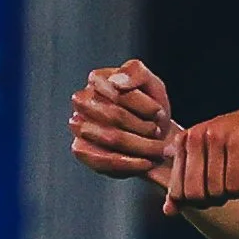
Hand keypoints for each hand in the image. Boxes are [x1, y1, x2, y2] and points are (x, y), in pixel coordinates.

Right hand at [70, 58, 179, 184]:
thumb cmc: (151, 109)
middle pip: (115, 116)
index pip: (120, 94)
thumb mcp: (152, 85)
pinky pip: (103, 160)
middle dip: (144, 128)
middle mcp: (82, 100)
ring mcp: (78, 125)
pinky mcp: (80, 149)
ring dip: (141, 146)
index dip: (145, 107)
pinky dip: (130, 164)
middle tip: (160, 134)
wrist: (154, 138)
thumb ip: (137, 73)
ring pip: (111, 138)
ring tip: (158, 149)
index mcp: (97, 79)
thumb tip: (116, 82)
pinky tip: (146, 162)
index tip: (160, 113)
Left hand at [166, 95, 238, 210]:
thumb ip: (187, 183)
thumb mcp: (211, 160)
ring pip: (217, 192)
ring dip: (236, 189)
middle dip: (217, 197)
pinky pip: (237, 185)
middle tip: (233, 179)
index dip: (200, 199)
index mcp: (184, 140)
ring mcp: (218, 137)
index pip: (179, 192)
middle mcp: (197, 136)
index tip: (219, 182)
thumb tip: (168, 212)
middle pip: (196, 195)